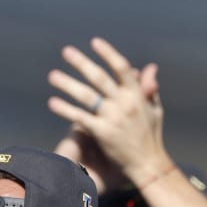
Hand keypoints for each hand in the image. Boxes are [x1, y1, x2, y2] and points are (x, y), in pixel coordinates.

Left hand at [47, 37, 170, 187]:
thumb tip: (149, 67)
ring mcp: (113, 117)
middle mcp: (125, 102)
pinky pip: (80, 117)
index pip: (121, 68)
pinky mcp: (102, 132)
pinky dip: (65, 109)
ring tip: (52, 75)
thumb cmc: (151, 136)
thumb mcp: (154, 109)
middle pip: (99, 77)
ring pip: (86, 95)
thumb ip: (148, 88)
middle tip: (66, 51)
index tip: (94, 42)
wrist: (148, 164)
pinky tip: (52, 102)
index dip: (108, 53)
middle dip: (82, 62)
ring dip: (67, 84)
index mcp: (137, 94)